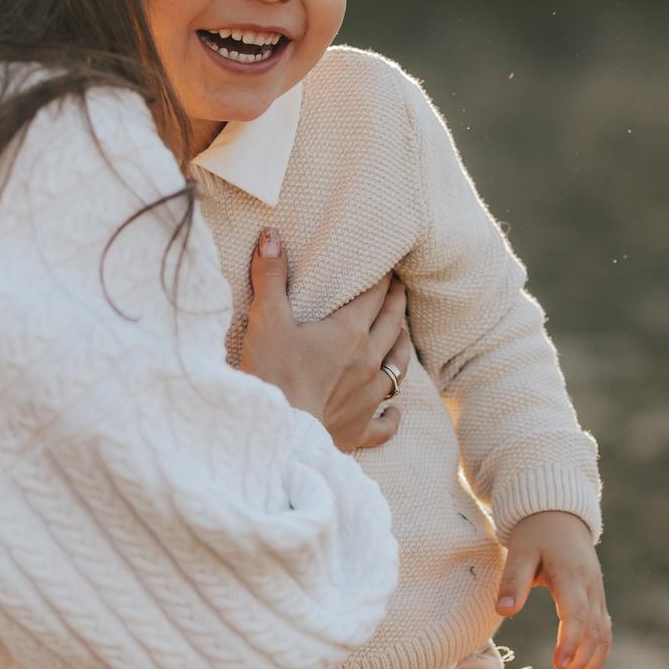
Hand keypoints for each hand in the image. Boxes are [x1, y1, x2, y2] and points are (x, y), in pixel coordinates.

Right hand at [237, 229, 405, 453]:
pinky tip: (395, 413)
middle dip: (397, 303)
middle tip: (400, 289)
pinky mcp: (359, 429)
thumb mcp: (266, 319)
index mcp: (349, 332)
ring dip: (402, 348)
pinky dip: (392, 417)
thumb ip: (270, 276)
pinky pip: (385, 424)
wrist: (279, 433)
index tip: (389, 266)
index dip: (382, 278)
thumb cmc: (272, 374)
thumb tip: (271, 235)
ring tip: (402, 335)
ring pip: (398, 368)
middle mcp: (368, 362)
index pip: (374, 296)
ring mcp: (368, 397)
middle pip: (392, 325)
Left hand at [496, 509, 611, 668]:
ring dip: (589, 668)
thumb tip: (504, 612)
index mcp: (572, 576)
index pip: (576, 614)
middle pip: (593, 633)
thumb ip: (513, 581)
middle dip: (578, 665)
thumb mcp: (520, 550)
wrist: (560, 516)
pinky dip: (596, 658)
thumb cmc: (537, 533)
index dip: (570, 641)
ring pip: (602, 638)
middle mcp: (591, 589)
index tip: (558, 666)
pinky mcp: (596, 602)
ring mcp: (598, 596)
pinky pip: (603, 634)